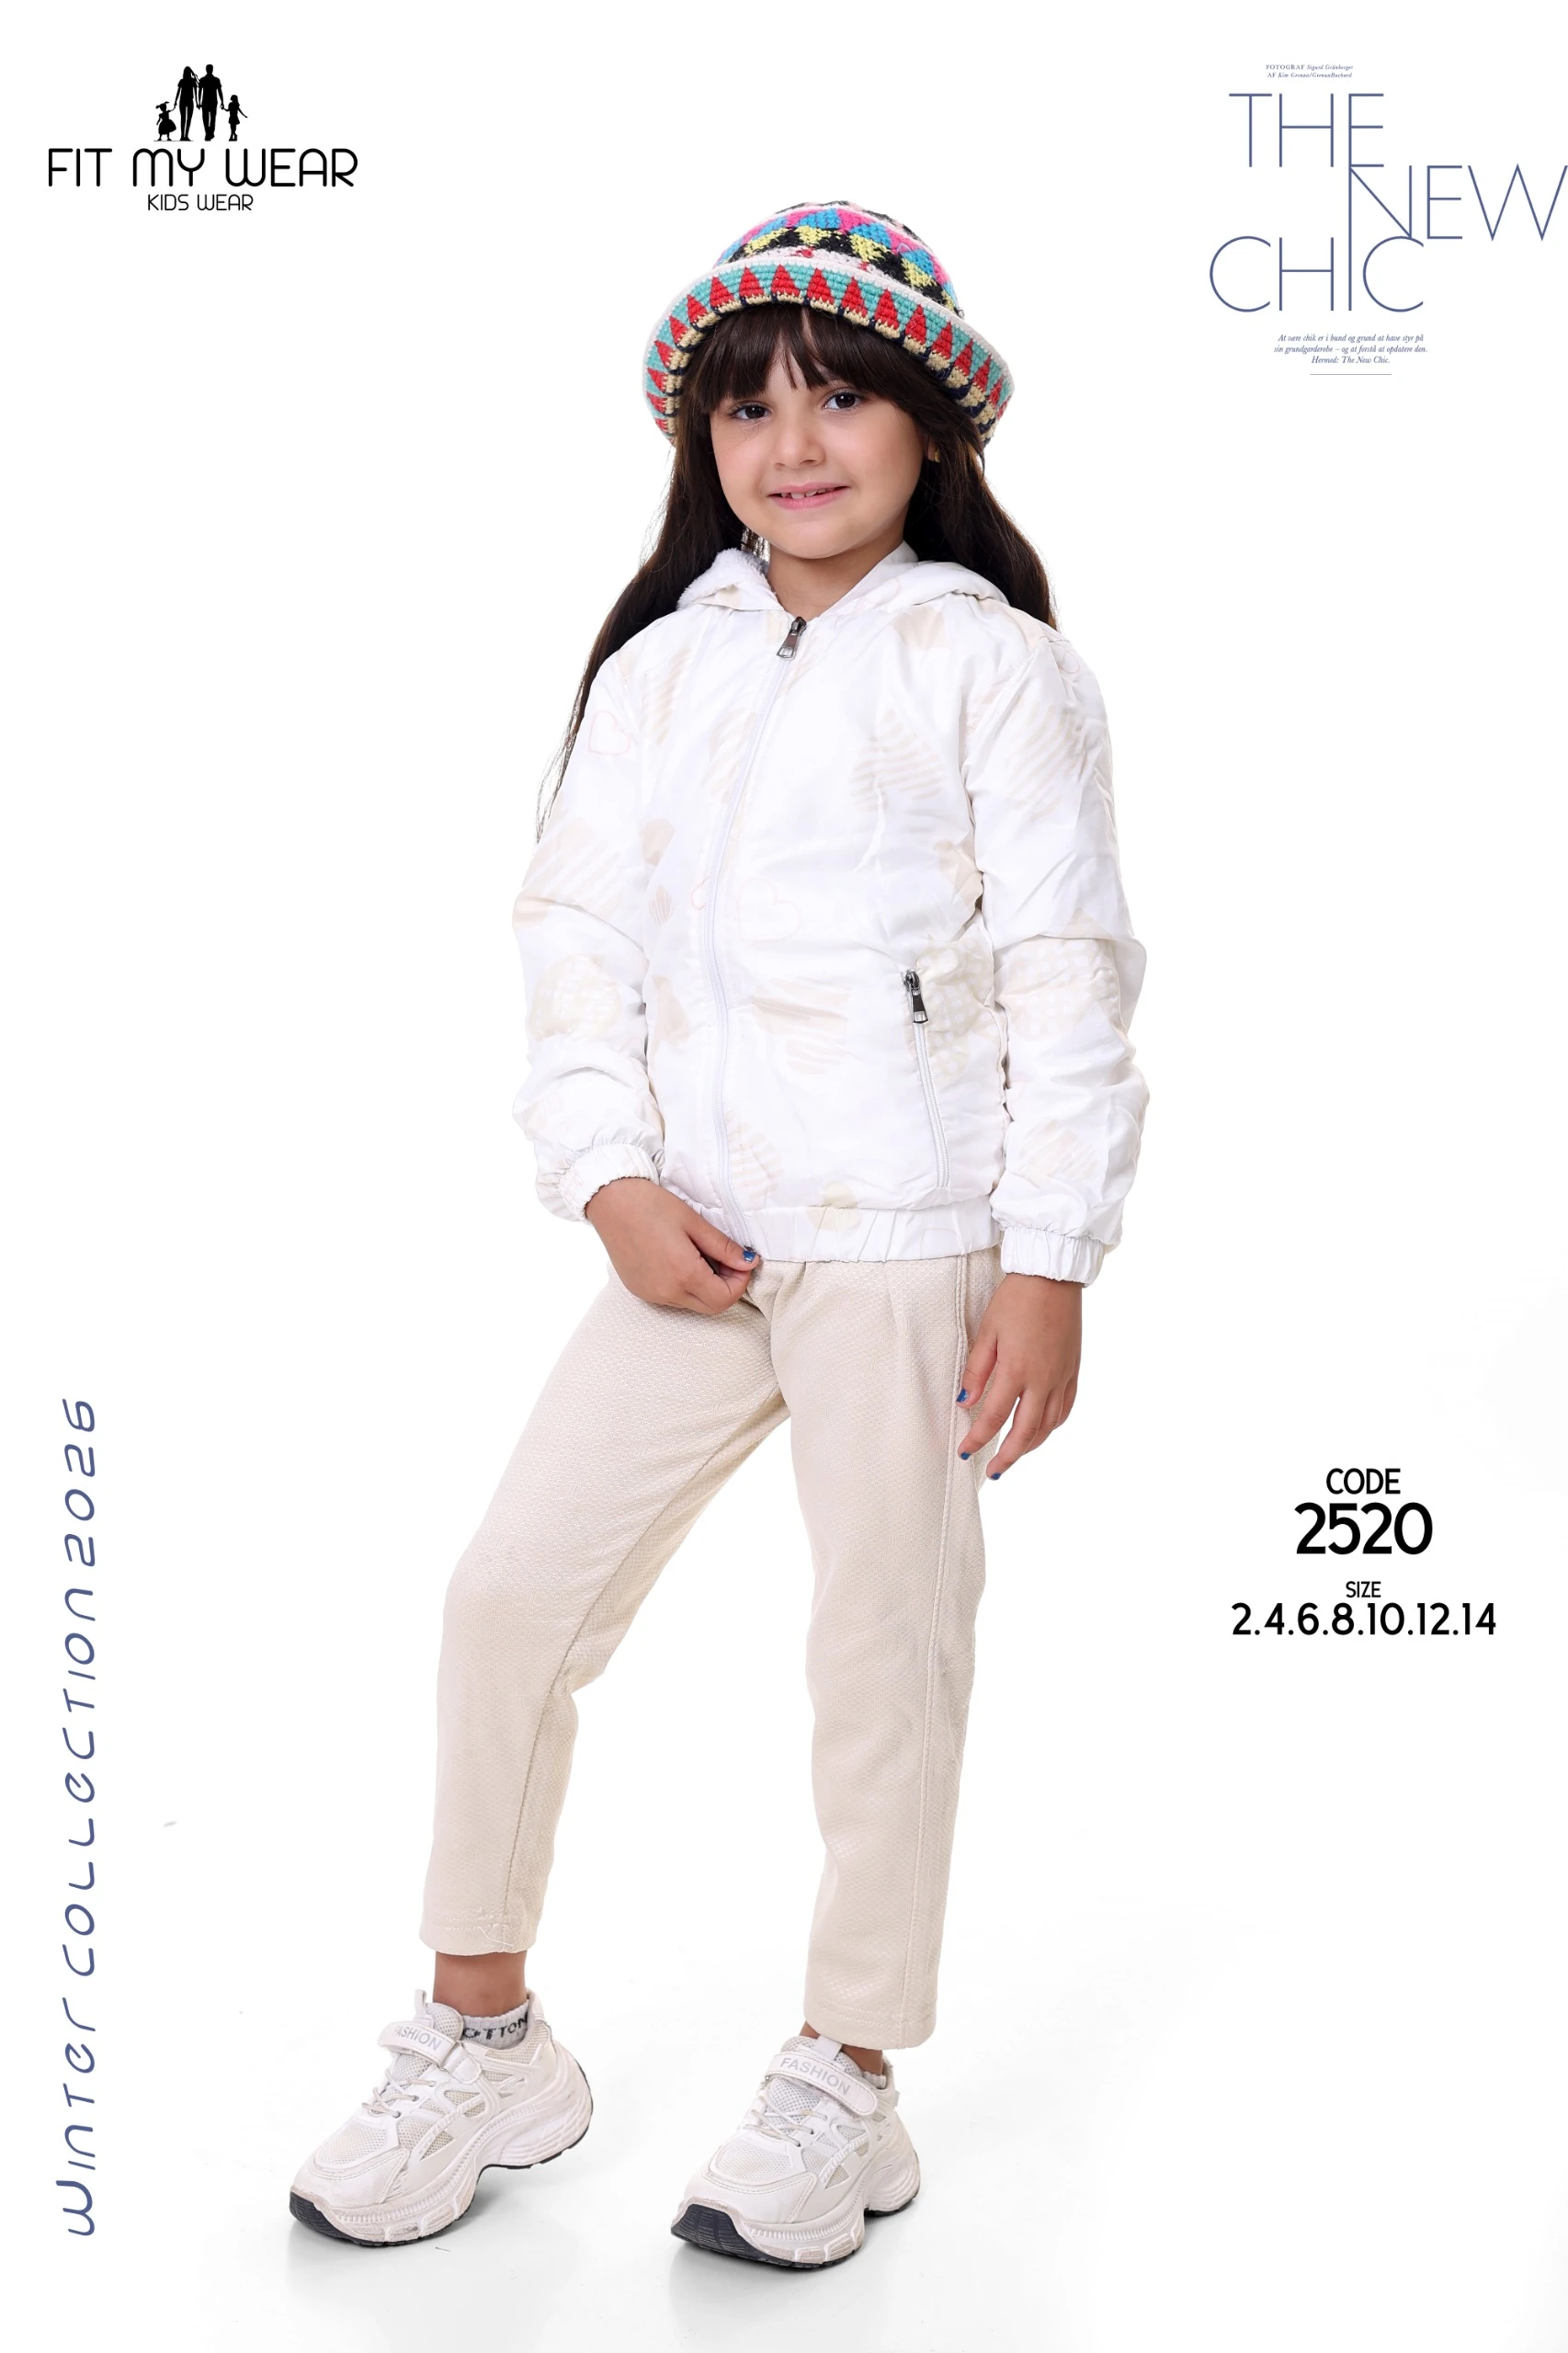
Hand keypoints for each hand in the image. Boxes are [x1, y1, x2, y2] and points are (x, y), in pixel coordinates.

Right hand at [584, 1178, 758, 1314]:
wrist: (610, 1202)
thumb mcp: (694, 1222)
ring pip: (691, 1304)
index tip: (742, 1262)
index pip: (725, 1298)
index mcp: (683, 1274)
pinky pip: (671, 1299)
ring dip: (705, 1288)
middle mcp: (666, 1291)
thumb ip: (723, 1247)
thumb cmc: (651, 1205)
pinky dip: (685, 1286)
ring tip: (701, 1256)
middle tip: (726, 1260)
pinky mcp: (639, 1291)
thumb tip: (748, 1262)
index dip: (740, 1282)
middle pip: (711, 1307)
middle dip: (726, 1287)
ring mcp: (650, 1294)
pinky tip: (680, 1261)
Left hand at [956, 1272, 1080, 1477]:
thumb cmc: (1016, 1299)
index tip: (964, 1451)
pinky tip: (1041, 1431)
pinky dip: (1052, 1426)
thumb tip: (964, 1402)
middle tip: (992, 1472)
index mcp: (1017, 1369)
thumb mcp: (987, 1331)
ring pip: (1049, 1425)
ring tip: (1014, 1455)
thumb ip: (976, 1369)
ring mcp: (1062, 1376)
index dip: (978, 1438)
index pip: (994, 1417)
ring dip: (1031, 1446)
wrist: (1052, 1277)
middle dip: (1007, 1456)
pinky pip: (1065, 1409)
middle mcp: (1043, 1379)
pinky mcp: (1073, 1370)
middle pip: (1026, 1432)